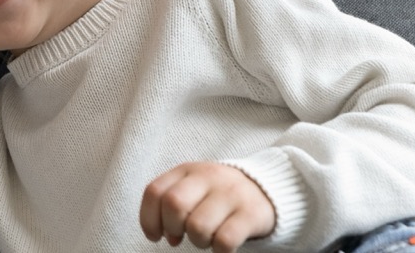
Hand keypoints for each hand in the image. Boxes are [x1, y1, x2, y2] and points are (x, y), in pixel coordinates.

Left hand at [139, 162, 275, 252]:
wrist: (265, 188)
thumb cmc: (217, 195)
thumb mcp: (193, 188)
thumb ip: (172, 205)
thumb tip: (167, 236)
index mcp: (187, 170)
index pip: (154, 191)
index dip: (148, 219)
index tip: (155, 235)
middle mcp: (208, 177)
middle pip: (174, 205)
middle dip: (172, 227)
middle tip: (180, 236)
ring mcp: (231, 194)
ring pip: (198, 226)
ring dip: (198, 241)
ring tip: (206, 238)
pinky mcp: (251, 213)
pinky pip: (225, 240)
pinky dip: (219, 250)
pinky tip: (222, 246)